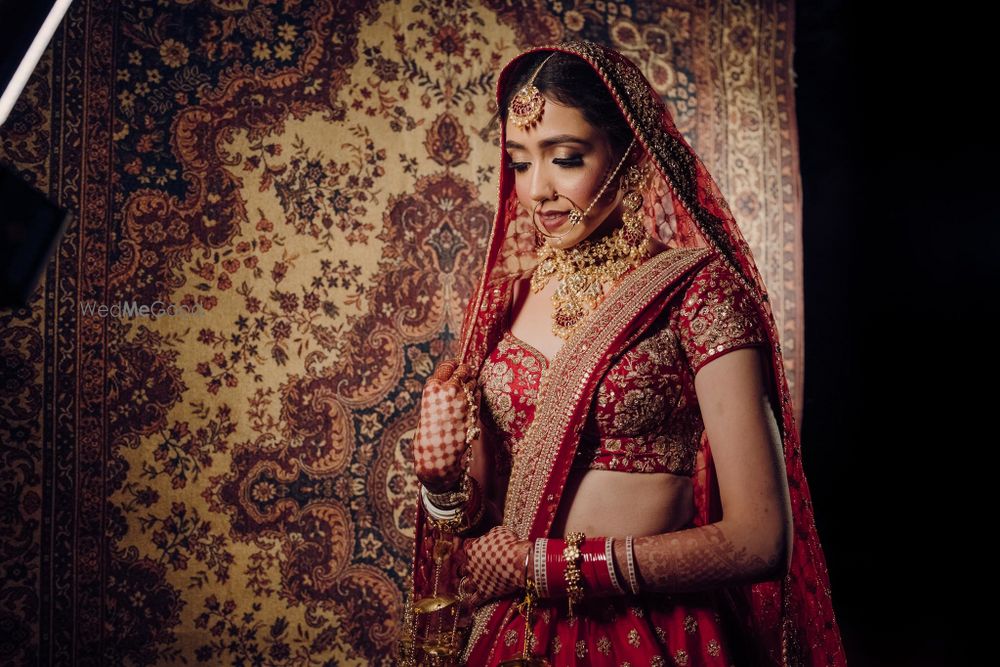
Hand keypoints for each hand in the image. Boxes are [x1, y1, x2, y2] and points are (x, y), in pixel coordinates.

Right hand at [413, 359, 478, 492]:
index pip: (448, 365)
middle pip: (464, 369)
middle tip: (466, 378)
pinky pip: (478, 395)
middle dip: (466, 372)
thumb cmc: (429, 434)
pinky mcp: (473, 409)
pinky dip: (476, 397)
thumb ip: (439, 393)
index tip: (457, 368)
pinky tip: (470, 405)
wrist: (437, 457)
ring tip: (465, 397)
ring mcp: (462, 399)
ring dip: (472, 385)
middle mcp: (447, 389)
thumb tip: (453, 380)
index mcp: (432, 388)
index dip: (454, 366)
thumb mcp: (428, 408)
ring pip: (473, 381)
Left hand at [459, 525, 529, 607]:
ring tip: (471, 586)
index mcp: (472, 549)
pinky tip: (470, 604)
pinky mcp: (484, 592)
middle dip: (467, 568)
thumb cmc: (510, 543)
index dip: (472, 548)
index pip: (466, 547)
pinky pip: (474, 600)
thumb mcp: (499, 532)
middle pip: (462, 568)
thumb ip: (490, 535)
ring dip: (468, 585)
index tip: (477, 549)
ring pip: (466, 585)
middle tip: (473, 569)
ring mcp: (476, 579)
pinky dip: (471, 602)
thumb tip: (490, 536)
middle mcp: (470, 565)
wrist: (518, 560)